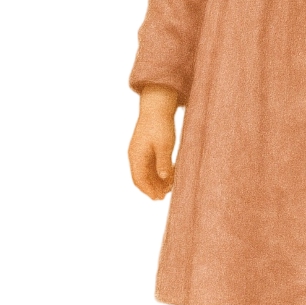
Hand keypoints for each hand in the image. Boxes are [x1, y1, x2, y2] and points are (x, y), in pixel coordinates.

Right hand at [128, 85, 177, 199]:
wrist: (157, 106)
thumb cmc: (161, 125)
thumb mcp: (165, 145)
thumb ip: (163, 162)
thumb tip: (163, 178)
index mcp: (136, 156)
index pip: (139, 179)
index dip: (148, 190)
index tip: (159, 198)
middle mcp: (135, 155)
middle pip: (142, 177)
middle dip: (153, 187)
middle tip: (166, 194)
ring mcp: (140, 151)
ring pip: (147, 171)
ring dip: (157, 180)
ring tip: (170, 185)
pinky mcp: (146, 147)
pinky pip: (150, 164)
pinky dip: (158, 171)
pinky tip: (170, 174)